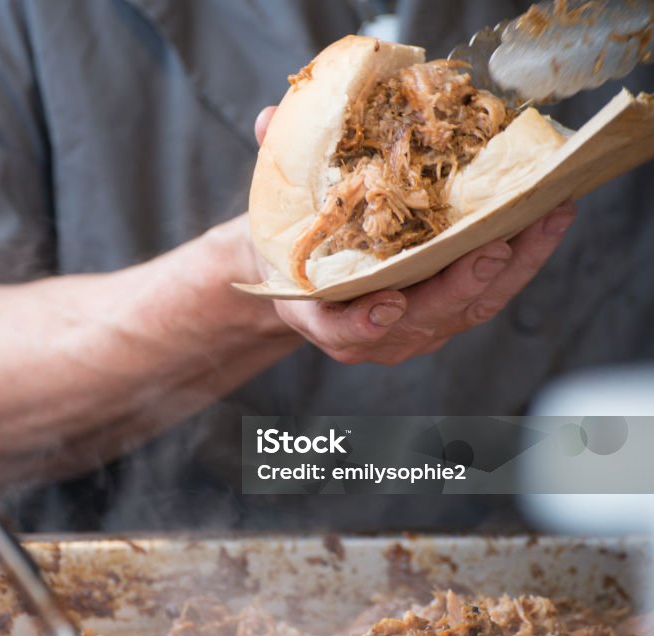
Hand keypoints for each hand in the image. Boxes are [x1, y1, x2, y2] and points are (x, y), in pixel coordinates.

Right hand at [252, 106, 576, 365]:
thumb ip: (276, 169)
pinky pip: (490, 296)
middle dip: (458, 288)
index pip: (341, 330)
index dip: (362, 324)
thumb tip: (268, 120)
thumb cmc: (296, 243)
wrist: (310, 274)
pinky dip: (522, 261)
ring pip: (468, 310)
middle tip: (489, 251)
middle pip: (421, 321)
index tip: (385, 304)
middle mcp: (370, 333)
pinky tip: (549, 221)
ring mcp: (414, 330)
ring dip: (510, 270)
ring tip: (543, 220)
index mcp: (320, 314)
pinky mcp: (448, 316)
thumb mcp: (275, 212)